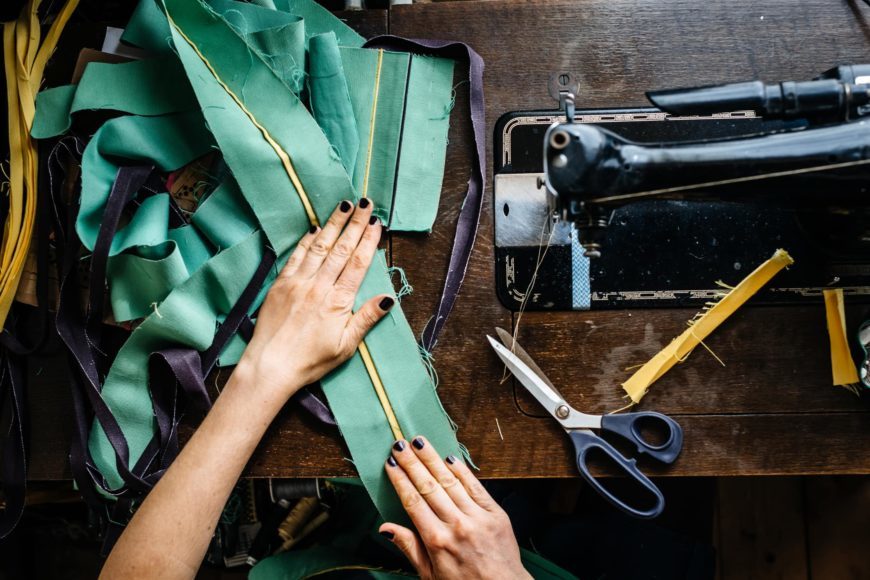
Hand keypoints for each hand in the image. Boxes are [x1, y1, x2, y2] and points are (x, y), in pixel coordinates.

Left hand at [238, 199, 392, 405]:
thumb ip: (366, 319)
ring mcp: (297, 283)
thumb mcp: (345, 346)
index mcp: (338, 302)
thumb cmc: (310, 361)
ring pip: (319, 247)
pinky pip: (297, 256)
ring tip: (344, 205)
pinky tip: (316, 229)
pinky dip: (307, 240)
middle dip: (355, 224)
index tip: (376, 223)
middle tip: (366, 204)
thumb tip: (388, 298)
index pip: (357, 264)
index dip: (368, 241)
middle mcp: (318, 286)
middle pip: (341, 249)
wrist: (270, 366)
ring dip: (333, 224)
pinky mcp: (280, 284)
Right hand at [380, 436, 531, 579]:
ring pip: (450, 481)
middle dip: (412, 462)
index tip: (391, 463)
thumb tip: (385, 528)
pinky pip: (476, 487)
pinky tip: (449, 457)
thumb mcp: (429, 574)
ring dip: (433, 459)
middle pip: (429, 486)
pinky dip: (462, 471)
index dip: (400, 480)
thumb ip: (409, 547)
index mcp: (437, 541)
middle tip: (400, 444)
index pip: (413, 501)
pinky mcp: (496, 514)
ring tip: (420, 442)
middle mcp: (457, 525)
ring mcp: (478, 517)